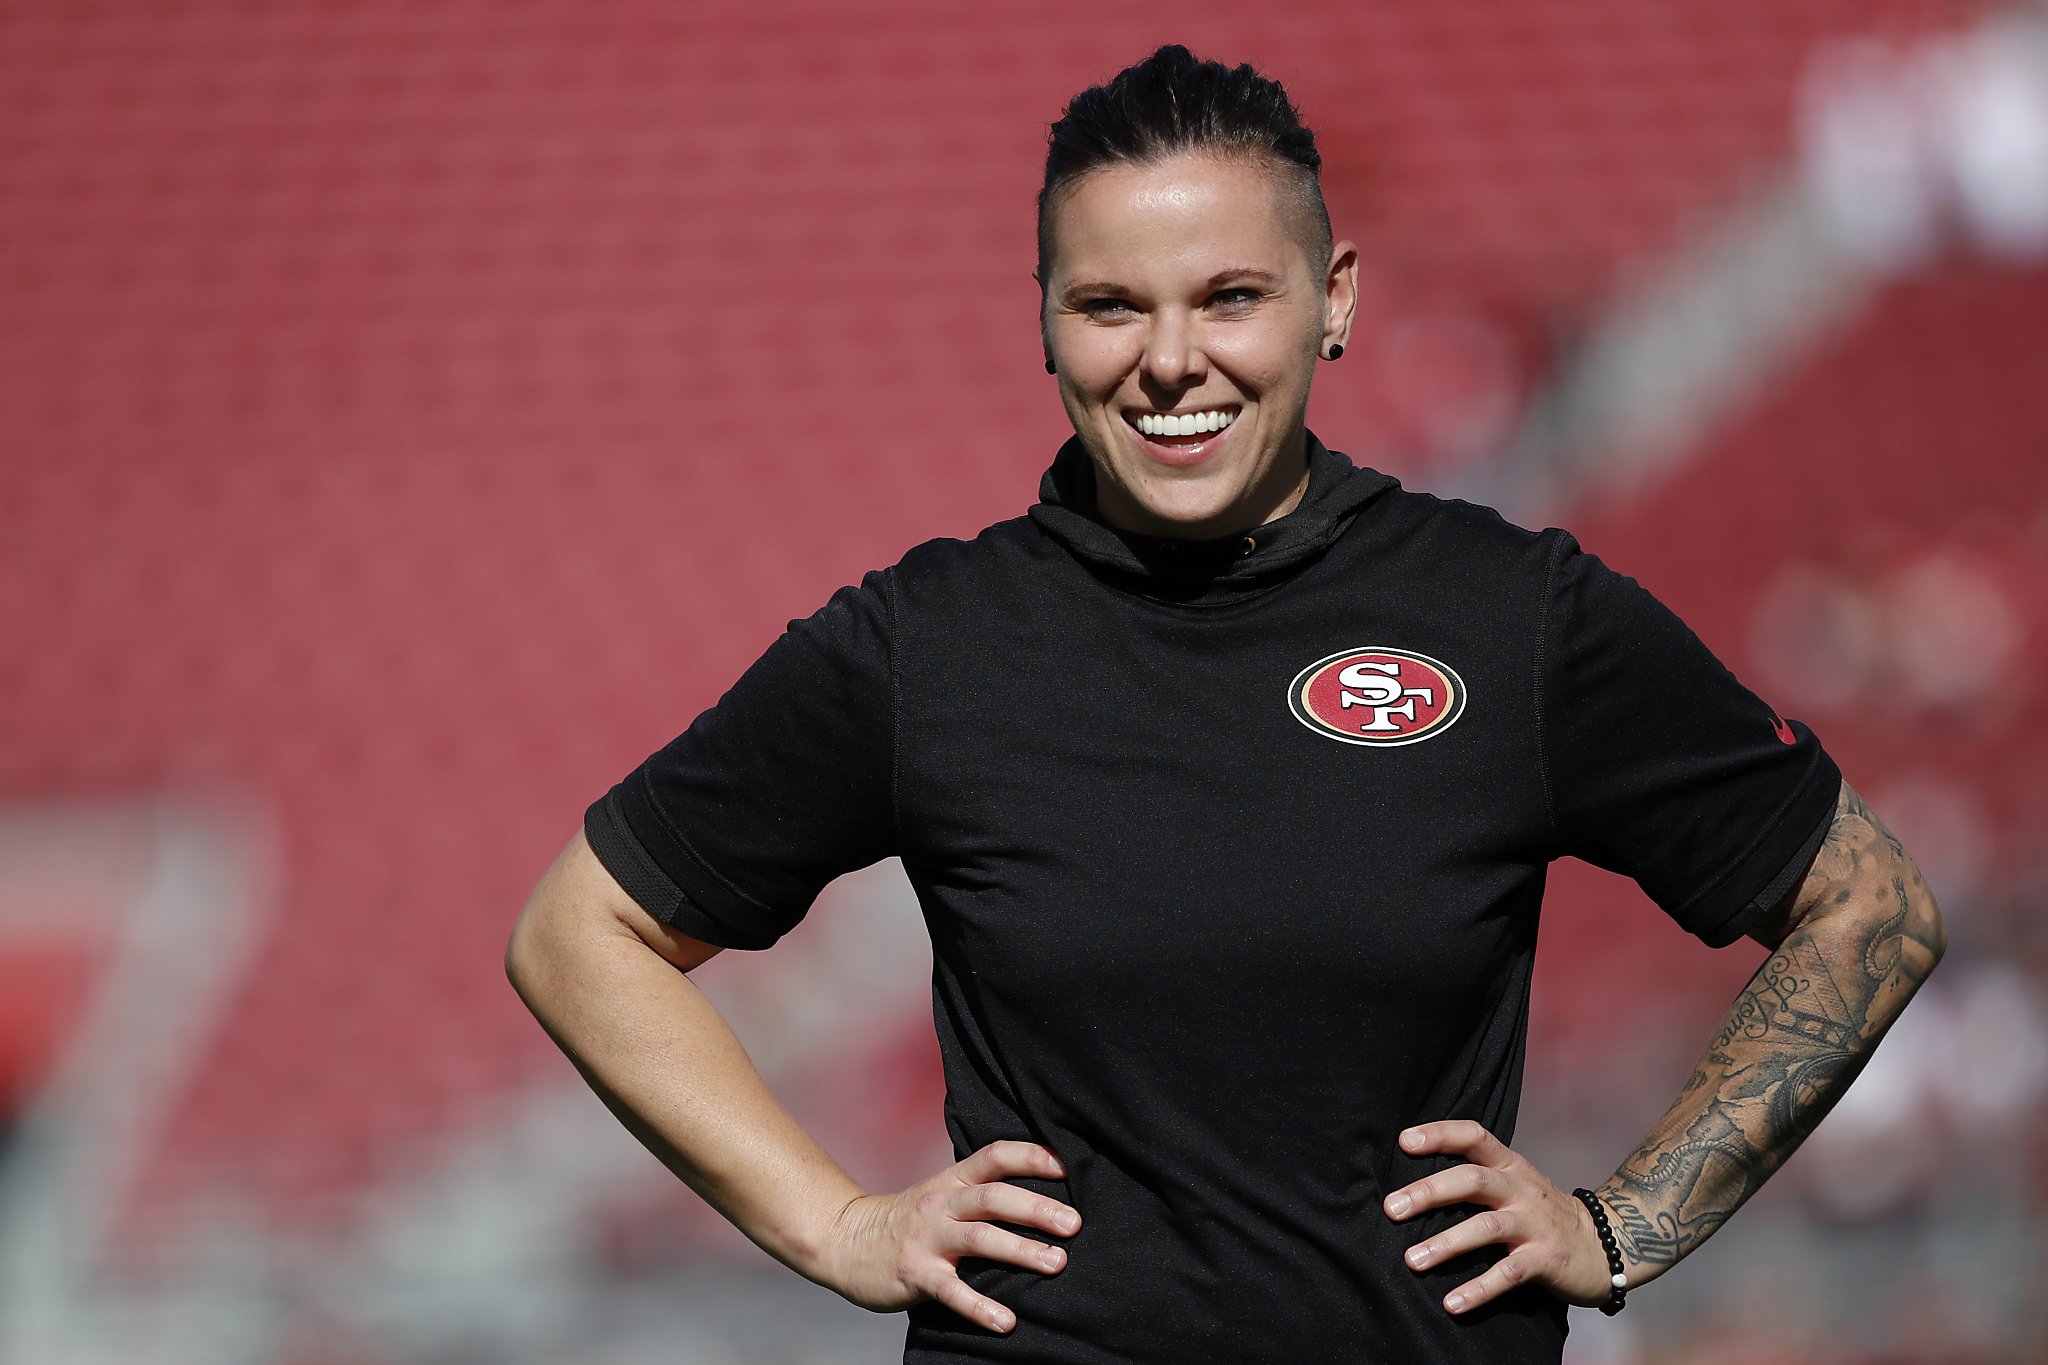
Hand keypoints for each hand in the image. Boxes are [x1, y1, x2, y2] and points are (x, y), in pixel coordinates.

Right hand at [818, 1139, 1080, 1333]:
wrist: (843, 1241)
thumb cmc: (905, 1221)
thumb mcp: (939, 1196)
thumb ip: (978, 1195)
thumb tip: (1040, 1201)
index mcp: (952, 1182)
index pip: (994, 1157)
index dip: (1031, 1157)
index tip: (1066, 1167)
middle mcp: (942, 1205)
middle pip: (994, 1197)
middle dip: (1037, 1208)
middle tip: (1074, 1223)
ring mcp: (927, 1239)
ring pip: (979, 1238)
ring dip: (1020, 1250)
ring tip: (1057, 1263)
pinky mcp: (915, 1275)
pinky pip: (952, 1292)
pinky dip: (981, 1307)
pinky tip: (1007, 1321)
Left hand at [1381, 1120, 1615, 1314]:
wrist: (1607, 1245)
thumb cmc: (1544, 1214)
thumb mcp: (1516, 1185)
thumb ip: (1477, 1179)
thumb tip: (1415, 1186)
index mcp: (1510, 1166)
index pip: (1474, 1136)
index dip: (1440, 1134)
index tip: (1404, 1141)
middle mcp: (1521, 1189)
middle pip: (1472, 1179)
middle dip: (1429, 1192)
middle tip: (1392, 1209)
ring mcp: (1535, 1224)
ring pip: (1486, 1227)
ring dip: (1446, 1243)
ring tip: (1412, 1260)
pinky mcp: (1546, 1259)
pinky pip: (1508, 1274)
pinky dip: (1479, 1289)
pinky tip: (1452, 1303)